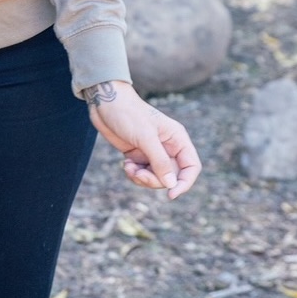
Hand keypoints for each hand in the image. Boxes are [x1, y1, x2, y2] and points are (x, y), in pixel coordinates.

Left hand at [80, 81, 200, 199]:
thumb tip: (171, 184)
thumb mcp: (145, 137)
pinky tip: (126, 164)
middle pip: (171, 177)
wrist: (105, 103)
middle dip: (155, 180)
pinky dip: (134, 174)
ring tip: (129, 167)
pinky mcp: (139, 156)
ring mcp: (153, 152)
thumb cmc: (128, 113)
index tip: (171, 194)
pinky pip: (142, 175)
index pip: (191, 167)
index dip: (185, 183)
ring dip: (142, 178)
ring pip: (156, 178)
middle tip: (139, 175)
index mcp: (177, 139)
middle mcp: (168, 147)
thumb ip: (159, 161)